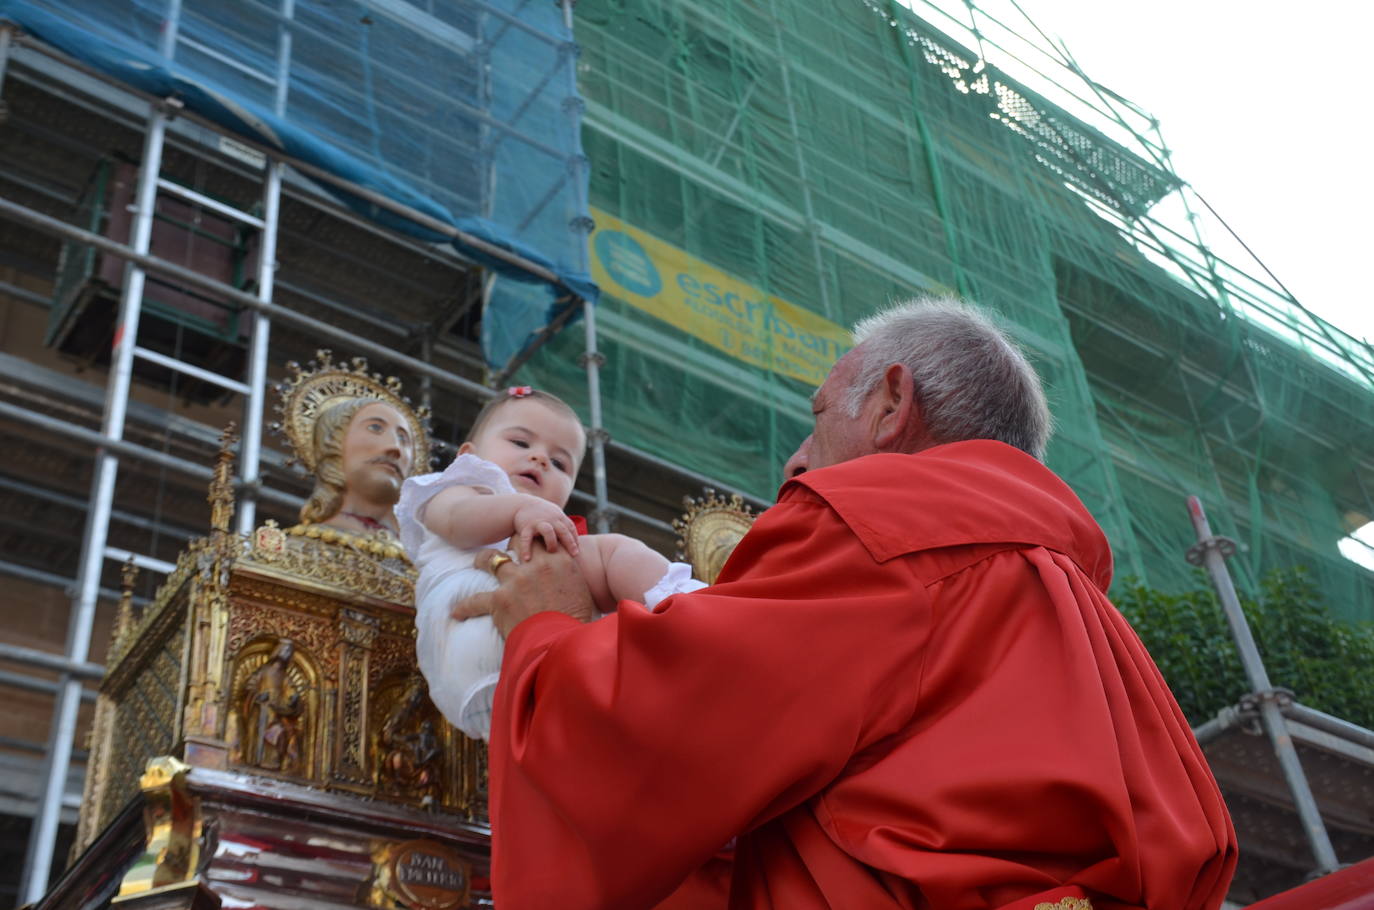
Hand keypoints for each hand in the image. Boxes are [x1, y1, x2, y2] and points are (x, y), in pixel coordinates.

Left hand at [453, 547, 595, 636]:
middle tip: (506, 549)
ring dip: (483, 560)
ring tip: (477, 562)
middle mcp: (536, 565)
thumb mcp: (581, 591)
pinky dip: (465, 607)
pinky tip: (456, 612)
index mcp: (559, 561)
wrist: (565, 643)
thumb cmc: (577, 622)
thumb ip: (568, 577)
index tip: (530, 542)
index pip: (543, 539)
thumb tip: (562, 579)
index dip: (535, 539)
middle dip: (512, 543)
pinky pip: (475, 600)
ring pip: (491, 559)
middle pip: (518, 541)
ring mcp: (516, 581)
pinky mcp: (500, 600)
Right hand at [511, 497, 579, 561]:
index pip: (571, 528)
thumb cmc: (542, 514)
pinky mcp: (526, 527)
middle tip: (574, 555)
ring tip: (551, 552)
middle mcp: (550, 518)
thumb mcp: (555, 516)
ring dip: (552, 543)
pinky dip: (526, 549)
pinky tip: (527, 559)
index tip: (577, 551)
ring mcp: (538, 522)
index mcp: (559, 516)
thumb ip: (564, 526)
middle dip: (570, 543)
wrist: (521, 504)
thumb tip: (576, 542)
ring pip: (548, 531)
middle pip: (563, 530)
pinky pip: (526, 539)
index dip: (575, 539)